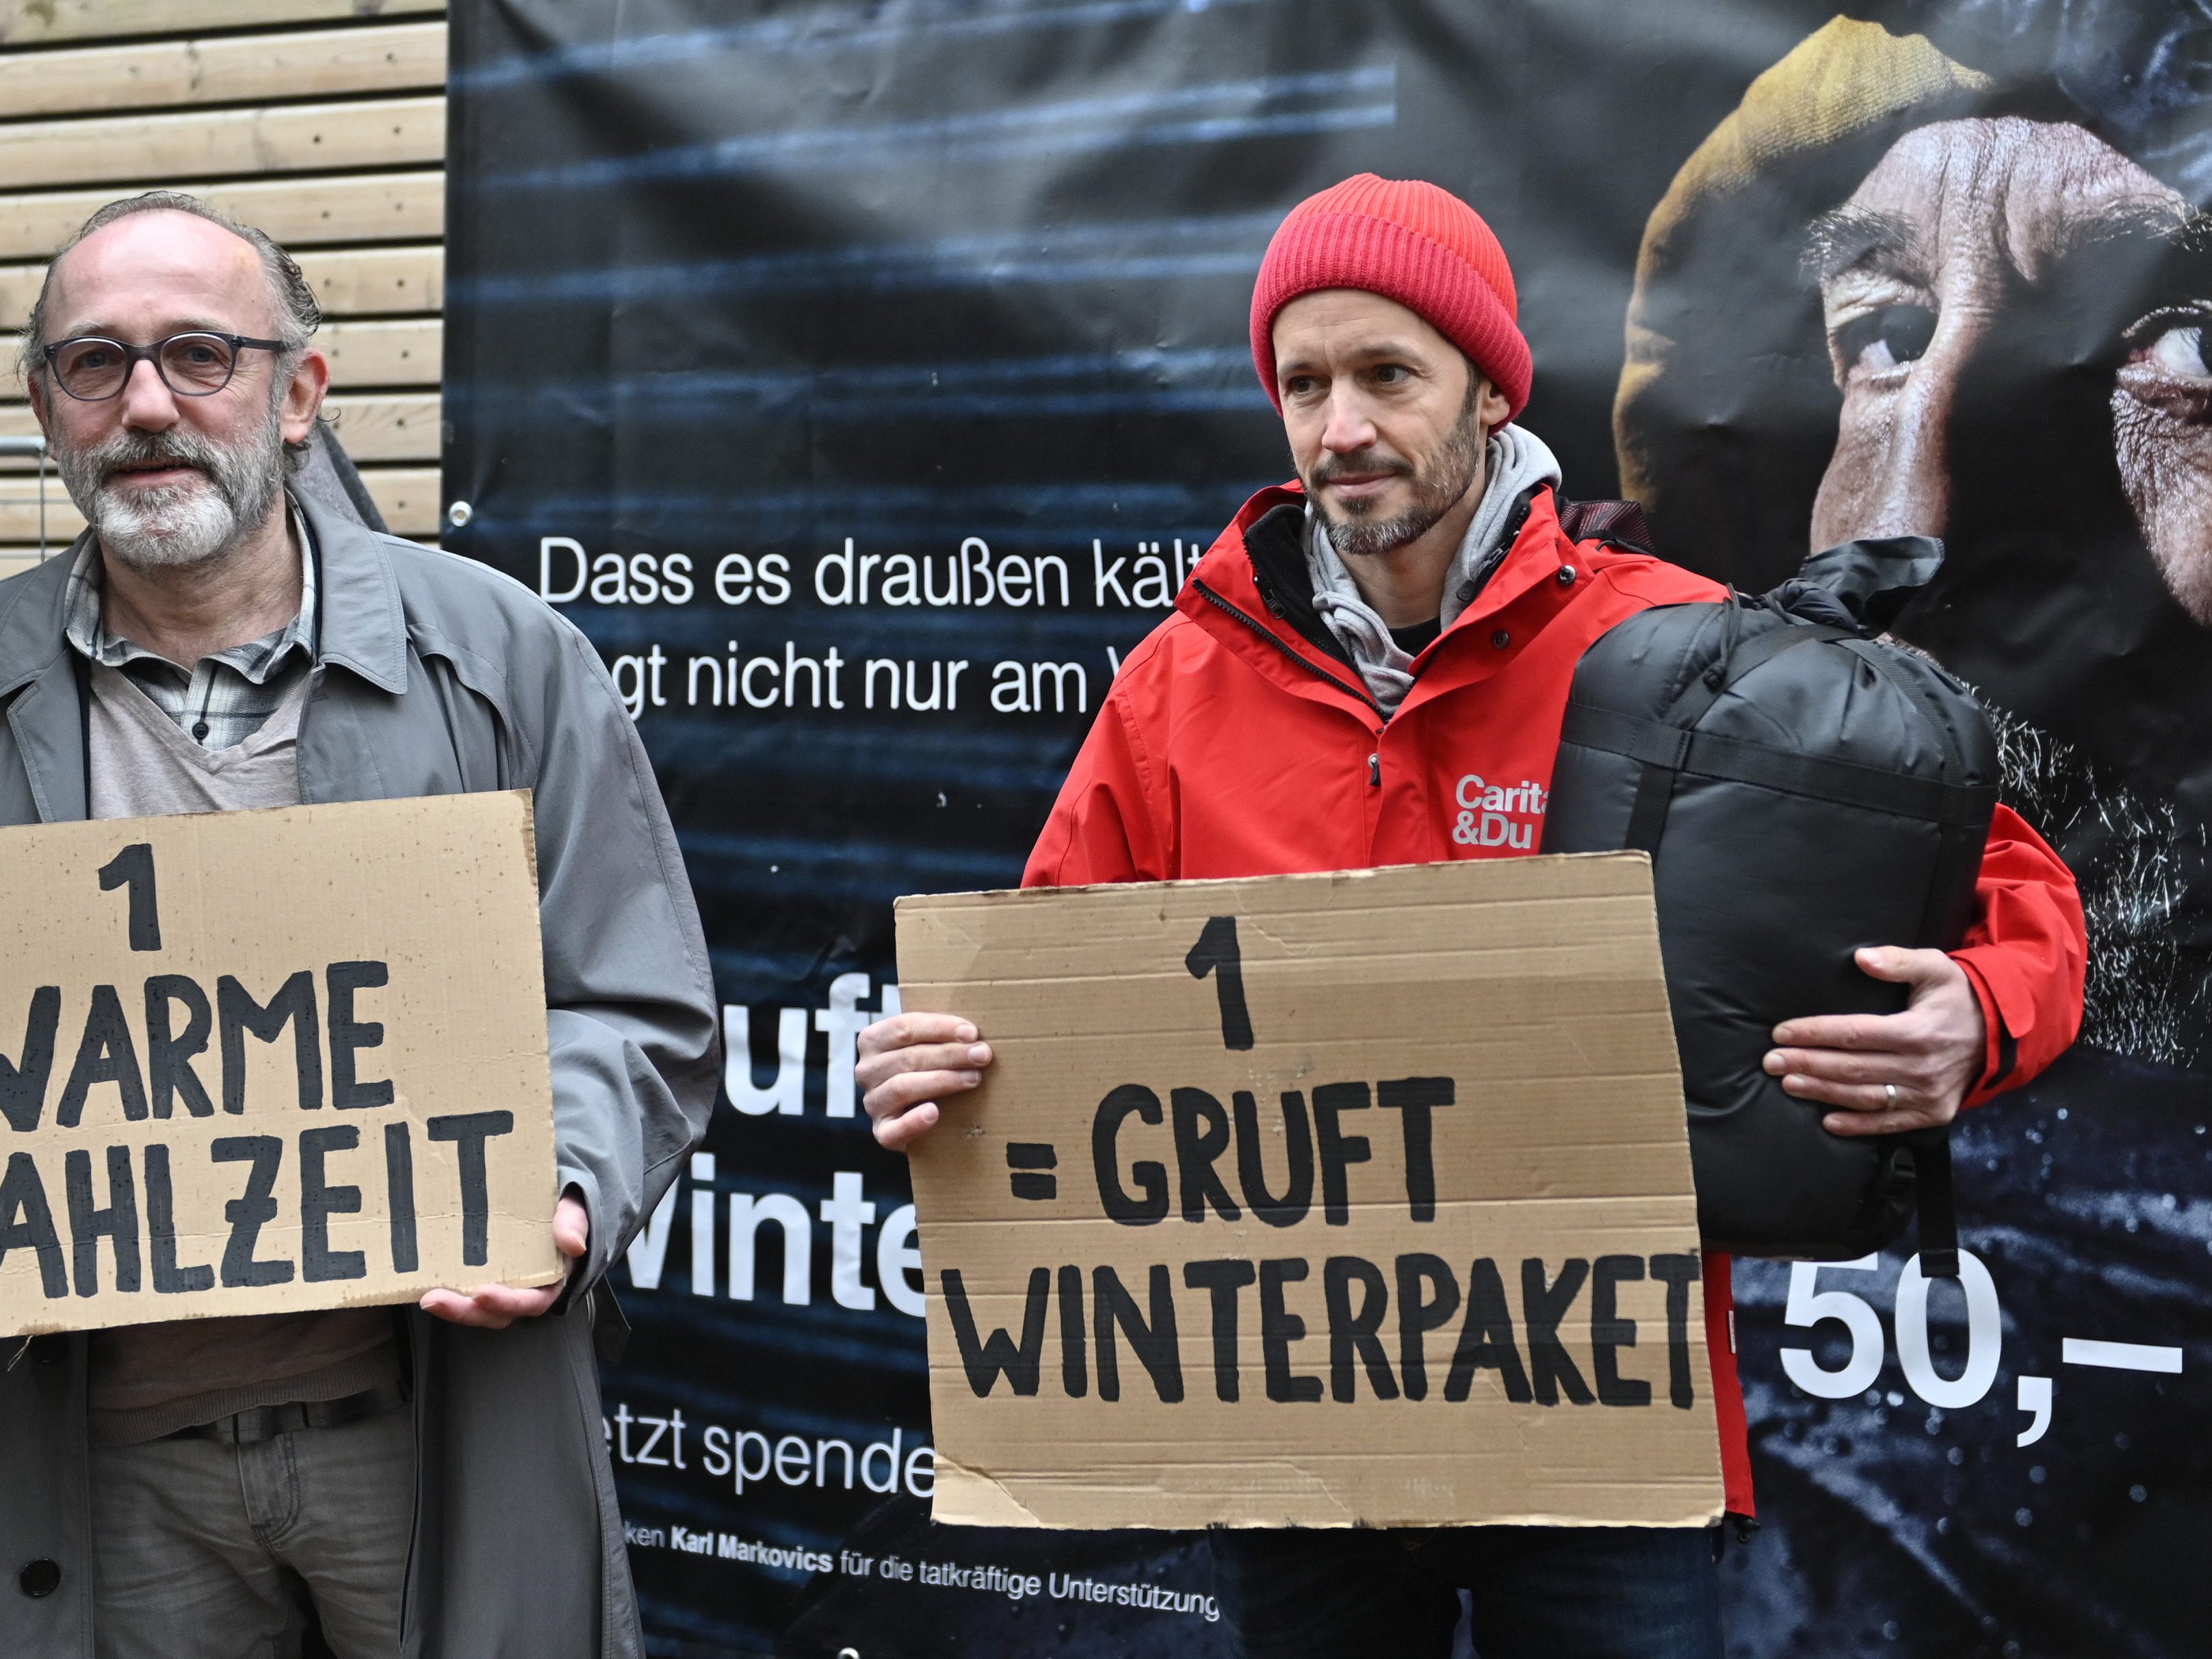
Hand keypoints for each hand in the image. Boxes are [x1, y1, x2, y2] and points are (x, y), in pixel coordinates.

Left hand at [420, 1192, 588, 1327]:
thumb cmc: (564, 1212)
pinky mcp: (482, 1278)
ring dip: (452, 1307)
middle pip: (496, 1314)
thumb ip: (572, 1224)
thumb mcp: (574, 1212)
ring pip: (478, 1309)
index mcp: (552, 1282)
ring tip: (427, 1297)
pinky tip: (424, 1284)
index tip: (483, 1292)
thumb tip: (573, 1245)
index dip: (507, 1302)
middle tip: (435, 1299)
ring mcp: (502, 1288)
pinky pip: (466, 1293)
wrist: (555, 1206)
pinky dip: (448, 1292)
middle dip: (466, 1311)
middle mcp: (525, 1292)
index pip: (531, 1302)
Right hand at [857, 1013, 992, 1151]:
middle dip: (950, 1055)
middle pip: (908, 1057)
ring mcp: (872, 1103)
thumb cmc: (925, 1069)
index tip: (971, 1032)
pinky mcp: (882, 1132)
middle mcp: (866, 1071)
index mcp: (872, 1041)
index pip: (903, 1028)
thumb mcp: (926, 1045)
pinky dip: (914, 1121)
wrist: (916, 1113)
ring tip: (973, 1078)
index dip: (939, 1028)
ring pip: (902, 1087)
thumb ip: (939, 1036)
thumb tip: (973, 1033)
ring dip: (942, 1081)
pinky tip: (934, 1113)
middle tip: (981, 1055)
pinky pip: (893, 1129)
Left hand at [1763, 947, 1985, 1136]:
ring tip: (1788, 1084)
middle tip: (1771, 1062)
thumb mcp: (1936, 968)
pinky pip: (1889, 1123)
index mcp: (1917, 1031)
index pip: (1854, 1033)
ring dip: (1822, 1093)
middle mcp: (1921, 1068)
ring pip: (1864, 1097)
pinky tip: (1827, 1121)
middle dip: (1806, 1064)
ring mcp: (1927, 1095)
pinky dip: (1857, 1126)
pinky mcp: (1932, 1113)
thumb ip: (1899, 961)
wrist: (2000, 1035)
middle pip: (1852, 1068)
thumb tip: (1862, 957)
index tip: (1781, 1033)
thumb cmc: (1957, 997)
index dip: (1814, 1033)